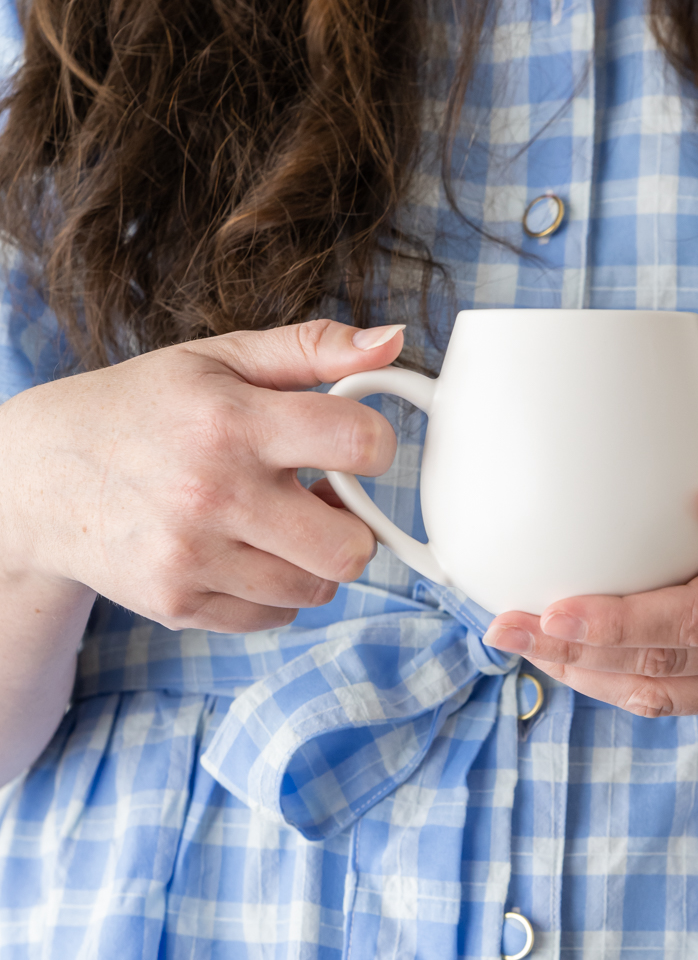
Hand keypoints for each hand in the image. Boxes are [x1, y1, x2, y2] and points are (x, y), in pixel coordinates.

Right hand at [0, 318, 404, 632]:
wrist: (40, 476)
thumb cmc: (143, 409)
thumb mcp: (219, 358)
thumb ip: (312, 349)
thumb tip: (394, 341)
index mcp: (231, 421)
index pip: (359, 445)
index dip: (376, 446)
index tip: (356, 447)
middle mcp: (212, 494)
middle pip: (349, 548)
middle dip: (354, 527)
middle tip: (323, 501)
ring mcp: (192, 558)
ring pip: (315, 590)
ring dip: (314, 561)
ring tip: (279, 523)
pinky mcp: (177, 604)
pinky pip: (274, 618)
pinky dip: (276, 592)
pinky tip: (246, 553)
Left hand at [483, 430, 697, 716]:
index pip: (696, 618)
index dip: (620, 622)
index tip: (554, 606)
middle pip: (663, 665)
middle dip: (575, 650)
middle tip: (503, 625)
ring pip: (657, 693)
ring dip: (581, 673)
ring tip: (517, 642)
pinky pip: (669, 699)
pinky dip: (609, 683)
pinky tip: (562, 655)